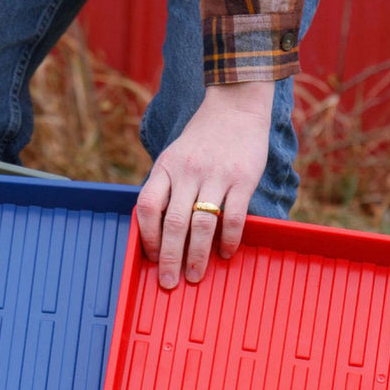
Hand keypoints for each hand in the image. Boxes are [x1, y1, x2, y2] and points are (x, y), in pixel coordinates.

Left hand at [135, 80, 273, 288]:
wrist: (235, 107)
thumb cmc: (202, 139)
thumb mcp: (174, 156)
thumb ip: (166, 187)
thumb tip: (157, 231)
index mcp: (166, 167)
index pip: (148, 206)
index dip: (147, 236)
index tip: (151, 258)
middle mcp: (188, 171)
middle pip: (173, 222)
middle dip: (169, 257)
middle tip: (168, 282)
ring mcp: (216, 175)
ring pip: (202, 223)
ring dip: (197, 255)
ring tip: (196, 275)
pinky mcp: (243, 178)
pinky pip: (233, 216)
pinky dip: (228, 239)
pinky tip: (225, 253)